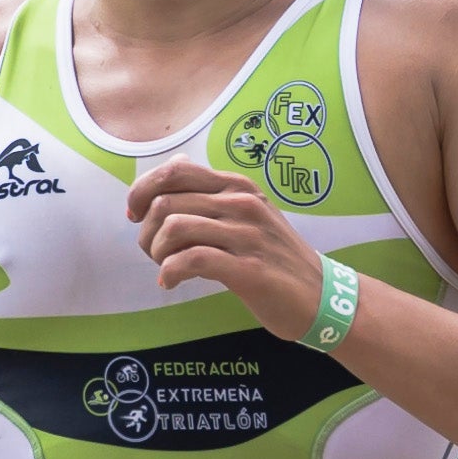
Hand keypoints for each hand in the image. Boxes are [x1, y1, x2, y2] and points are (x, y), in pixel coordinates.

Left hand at [129, 158, 320, 335]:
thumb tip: (177, 162)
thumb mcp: (249, 213)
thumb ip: (210, 191)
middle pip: (166, 202)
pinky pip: (193, 260)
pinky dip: (171, 271)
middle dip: (146, 231)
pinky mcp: (250, 270)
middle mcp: (242, 203)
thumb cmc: (276, 257)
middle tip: (154, 252)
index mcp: (237, 186)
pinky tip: (171, 282)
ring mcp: (247, 235)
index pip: (175, 171)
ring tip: (165, 266)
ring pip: (175, 227)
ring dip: (157, 251)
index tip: (136, 215)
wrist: (321, 295)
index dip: (142, 191)